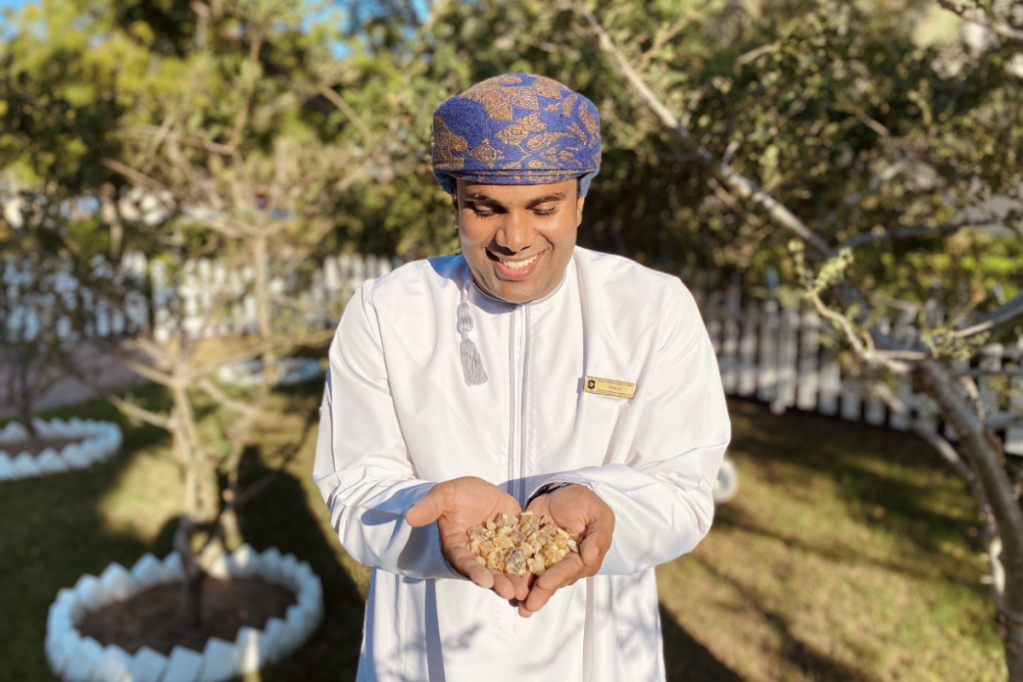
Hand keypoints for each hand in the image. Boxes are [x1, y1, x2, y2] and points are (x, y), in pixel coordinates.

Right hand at [406, 476, 528, 601]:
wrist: (477, 490)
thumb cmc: (455, 495)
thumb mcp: (442, 496)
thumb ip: (430, 507)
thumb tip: (410, 516)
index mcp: (459, 547)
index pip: (465, 562)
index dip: (474, 572)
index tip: (483, 581)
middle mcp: (478, 554)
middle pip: (489, 571)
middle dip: (500, 583)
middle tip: (511, 593)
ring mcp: (498, 549)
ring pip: (507, 568)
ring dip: (517, 580)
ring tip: (527, 590)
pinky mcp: (515, 541)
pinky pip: (524, 554)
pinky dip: (532, 564)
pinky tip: (542, 572)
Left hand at [519, 484, 613, 617]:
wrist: (561, 492)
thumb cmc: (585, 503)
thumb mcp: (599, 514)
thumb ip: (598, 535)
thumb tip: (591, 556)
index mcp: (583, 558)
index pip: (570, 569)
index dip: (557, 576)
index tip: (544, 583)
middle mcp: (565, 563)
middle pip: (552, 580)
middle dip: (540, 593)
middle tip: (528, 606)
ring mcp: (547, 559)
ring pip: (537, 578)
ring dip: (527, 592)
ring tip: (518, 606)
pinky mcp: (531, 551)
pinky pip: (522, 564)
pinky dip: (514, 575)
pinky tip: (505, 587)